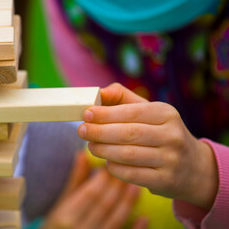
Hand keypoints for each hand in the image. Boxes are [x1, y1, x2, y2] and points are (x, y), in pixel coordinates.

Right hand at [43, 151, 147, 228]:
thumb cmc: (57, 225)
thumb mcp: (60, 203)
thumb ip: (74, 181)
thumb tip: (82, 154)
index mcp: (65, 216)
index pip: (90, 193)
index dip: (103, 178)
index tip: (112, 163)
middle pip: (104, 204)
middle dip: (118, 186)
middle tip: (129, 169)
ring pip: (115, 219)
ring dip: (128, 202)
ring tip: (136, 186)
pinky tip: (144, 218)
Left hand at [78, 83, 218, 209]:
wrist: (192, 167)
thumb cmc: (160, 132)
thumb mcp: (149, 111)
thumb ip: (122, 98)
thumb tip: (99, 92)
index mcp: (166, 113)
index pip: (131, 112)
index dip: (105, 114)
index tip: (86, 114)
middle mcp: (172, 135)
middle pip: (127, 133)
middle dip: (99, 132)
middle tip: (82, 131)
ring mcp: (170, 159)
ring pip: (127, 155)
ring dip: (103, 150)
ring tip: (91, 146)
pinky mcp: (165, 180)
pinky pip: (131, 174)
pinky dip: (114, 168)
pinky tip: (107, 162)